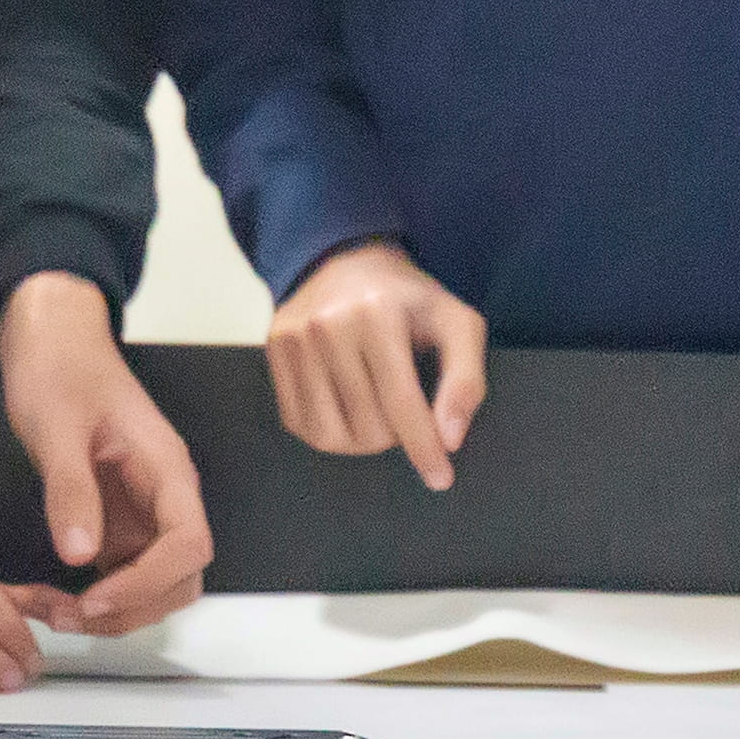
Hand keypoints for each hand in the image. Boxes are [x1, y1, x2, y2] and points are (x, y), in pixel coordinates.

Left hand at [0, 269, 211, 633]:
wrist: (52, 344)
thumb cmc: (61, 370)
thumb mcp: (57, 425)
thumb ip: (70, 489)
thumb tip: (79, 556)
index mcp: (166, 469)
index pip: (188, 544)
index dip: (149, 582)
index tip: (93, 598)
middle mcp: (164, 499)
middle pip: (178, 579)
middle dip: (128, 610)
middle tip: (64, 615)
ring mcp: (142, 515)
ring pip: (152, 587)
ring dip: (110, 613)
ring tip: (49, 612)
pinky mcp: (117, 524)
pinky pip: (118, 576)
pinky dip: (88, 599)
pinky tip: (45, 598)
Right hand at [265, 238, 485, 491]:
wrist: (347, 261)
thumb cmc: (410, 300)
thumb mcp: (456, 324)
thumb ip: (465, 380)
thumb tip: (450, 439)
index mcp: (377, 314)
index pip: (401, 404)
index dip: (424, 448)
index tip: (441, 478)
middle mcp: (327, 326)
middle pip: (366, 425)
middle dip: (396, 438)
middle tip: (407, 416)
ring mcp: (294, 340)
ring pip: (330, 434)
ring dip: (362, 443)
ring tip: (379, 418)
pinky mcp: (274, 353)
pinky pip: (300, 425)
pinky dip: (330, 433)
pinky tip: (348, 411)